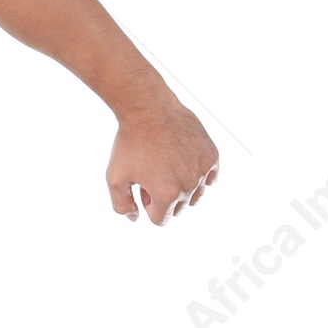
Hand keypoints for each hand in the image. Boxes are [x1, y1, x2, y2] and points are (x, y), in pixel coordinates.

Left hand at [106, 96, 218, 225]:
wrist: (148, 108)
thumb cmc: (129, 143)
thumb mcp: (114, 178)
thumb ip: (122, 206)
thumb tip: (136, 218)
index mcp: (167, 194)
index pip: (161, 219)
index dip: (147, 205)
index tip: (142, 186)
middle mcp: (189, 185)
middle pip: (179, 208)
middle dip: (164, 197)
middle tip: (152, 174)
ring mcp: (203, 169)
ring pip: (196, 195)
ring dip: (182, 187)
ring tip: (166, 167)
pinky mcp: (212, 155)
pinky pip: (210, 177)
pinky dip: (199, 175)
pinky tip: (184, 162)